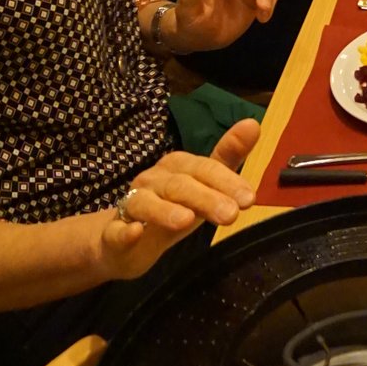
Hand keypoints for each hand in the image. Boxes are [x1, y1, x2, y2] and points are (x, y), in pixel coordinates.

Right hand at [99, 122, 260, 282]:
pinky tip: (134, 233)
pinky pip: (116, 229)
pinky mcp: (113, 233)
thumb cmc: (173, 207)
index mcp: (178, 167)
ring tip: (186, 221)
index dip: (227, 182)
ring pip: (146, 202)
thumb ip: (227, 157)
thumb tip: (253, 124)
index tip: (249, 200)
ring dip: (164, 211)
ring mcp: (131, 204)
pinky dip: (124, 231)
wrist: (124, 241)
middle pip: (180, 185)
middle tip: (231, 215)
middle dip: (206, 198)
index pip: (205, 169)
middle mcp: (153, 179)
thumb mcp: (203, 186)